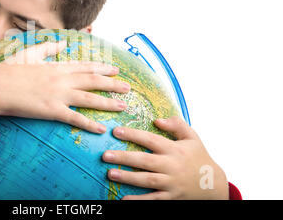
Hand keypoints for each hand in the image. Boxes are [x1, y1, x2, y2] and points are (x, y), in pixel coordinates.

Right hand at [0, 40, 130, 132]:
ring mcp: (58, 94)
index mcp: (56, 66)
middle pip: (93, 80)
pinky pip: (75, 118)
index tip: (116, 69)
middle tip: (128, 87)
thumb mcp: (30, 53)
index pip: (85, 66)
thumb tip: (63, 41)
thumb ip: (48, 47)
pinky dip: (89, 123)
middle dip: (112, 83)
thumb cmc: (10, 70)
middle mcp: (61, 79)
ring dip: (108, 102)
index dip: (102, 68)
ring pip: (89, 98)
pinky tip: (102, 129)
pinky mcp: (51, 110)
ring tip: (123, 105)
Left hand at [102, 116, 229, 198]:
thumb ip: (176, 124)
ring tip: (110, 173)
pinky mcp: (171, 197)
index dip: (133, 134)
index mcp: (174, 149)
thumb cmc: (199, 157)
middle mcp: (172, 166)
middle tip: (105, 155)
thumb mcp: (192, 137)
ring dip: (128, 177)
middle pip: (145, 161)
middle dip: (124, 158)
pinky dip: (139, 200)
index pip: (151, 140)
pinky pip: (153, 199)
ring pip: (147, 180)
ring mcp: (171, 183)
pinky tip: (123, 199)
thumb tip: (157, 120)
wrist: (214, 184)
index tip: (116, 131)